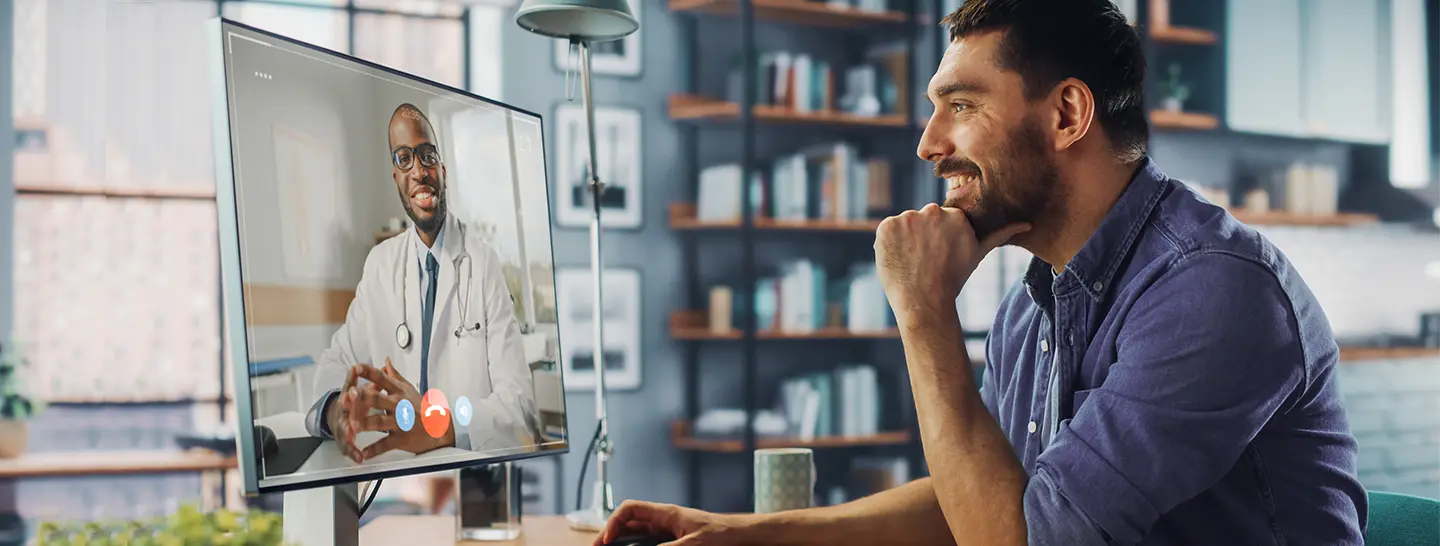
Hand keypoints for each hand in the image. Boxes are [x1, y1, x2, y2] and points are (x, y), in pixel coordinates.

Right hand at [326, 365, 363, 461]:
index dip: (352, 384)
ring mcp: (342, 425)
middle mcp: (343, 411)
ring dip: (347, 431)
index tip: (354, 379)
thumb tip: (382, 365)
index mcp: (349, 397)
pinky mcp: (345, 439)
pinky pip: (348, 447)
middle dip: (348, 406)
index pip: (349, 388)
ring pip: (344, 429)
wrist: (338, 417)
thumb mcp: (361, 390)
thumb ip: (370, 378)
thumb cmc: (354, 402)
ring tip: (351, 434)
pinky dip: (353, 453)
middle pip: (345, 408)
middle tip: (350, 402)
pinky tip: (359, 457)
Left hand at [342, 357, 452, 461]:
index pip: (382, 379)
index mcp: (398, 393)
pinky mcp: (401, 439)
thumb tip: (386, 361)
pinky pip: (385, 445)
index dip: (369, 373)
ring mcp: (399, 423)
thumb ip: (395, 375)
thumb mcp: (408, 389)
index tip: (357, 367)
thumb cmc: (421, 408)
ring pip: (380, 422)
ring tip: (352, 426)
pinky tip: (363, 453)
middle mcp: (398, 406)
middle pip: (378, 400)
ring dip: (366, 424)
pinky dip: (374, 450)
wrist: (439, 428)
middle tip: (351, 394)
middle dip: (364, 397)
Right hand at [595, 500, 750, 545]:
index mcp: (666, 513)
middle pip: (628, 521)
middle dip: (609, 533)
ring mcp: (665, 529)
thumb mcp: (694, 543)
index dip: (614, 521)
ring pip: (634, 531)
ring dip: (619, 540)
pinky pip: (645, 540)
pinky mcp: (670, 539)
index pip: (631, 509)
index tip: (607, 539)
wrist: (737, 534)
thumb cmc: (720, 533)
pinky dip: (632, 545)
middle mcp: (662, 519)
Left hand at [874, 203, 1028, 320]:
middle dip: (921, 237)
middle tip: (925, 260)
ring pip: (903, 225)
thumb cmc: (953, 279)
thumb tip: (1027, 224)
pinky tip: (899, 259)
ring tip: (912, 262)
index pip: (940, 220)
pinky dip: (888, 244)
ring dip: (904, 239)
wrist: (925, 303)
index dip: (937, 238)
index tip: (939, 255)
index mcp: (955, 216)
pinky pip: (886, 232)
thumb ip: (1000, 234)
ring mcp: (907, 218)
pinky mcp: (886, 226)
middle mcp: (932, 211)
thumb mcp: (978, 254)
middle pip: (922, 220)